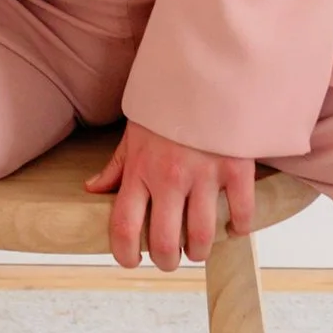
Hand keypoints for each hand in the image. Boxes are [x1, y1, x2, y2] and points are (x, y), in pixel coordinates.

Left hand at [81, 119, 259, 271]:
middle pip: (164, 241)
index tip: (130, 261)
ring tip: (197, 249)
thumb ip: (117, 166)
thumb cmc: (166, 105)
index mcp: (140, 169)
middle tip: (170, 260)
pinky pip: (240, 212)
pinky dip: (238, 228)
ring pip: (201, 236)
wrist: (206, 71)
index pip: (123, 226)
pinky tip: (233, 228)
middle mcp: (169, 177)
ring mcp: (204, 174)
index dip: (123, 254)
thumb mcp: (134, 132)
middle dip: (166, 260)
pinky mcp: (235, 167)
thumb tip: (91, 189)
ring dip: (198, 251)